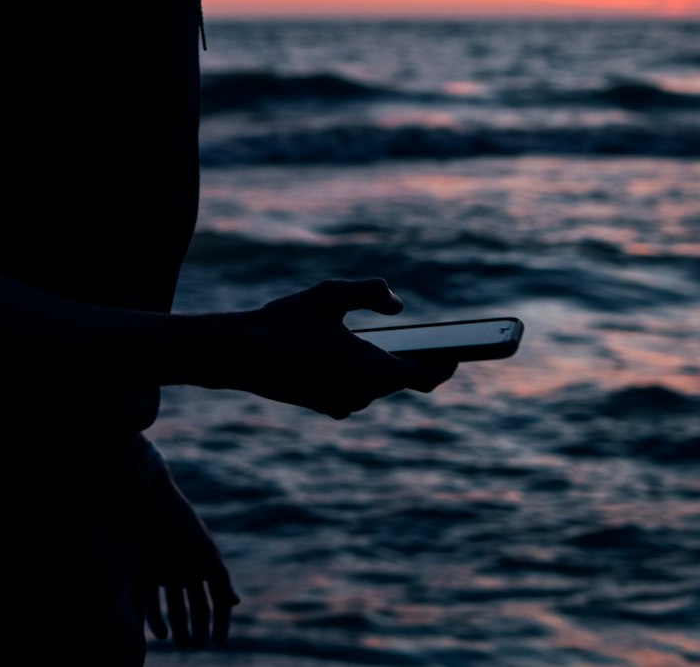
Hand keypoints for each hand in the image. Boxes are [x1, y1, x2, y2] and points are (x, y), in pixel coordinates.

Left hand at [139, 463, 239, 648]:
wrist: (146, 500)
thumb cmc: (179, 522)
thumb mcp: (203, 549)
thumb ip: (220, 576)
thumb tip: (236, 602)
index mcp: (205, 562)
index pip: (218, 596)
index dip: (220, 618)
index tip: (219, 640)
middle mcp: (187, 569)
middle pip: (197, 606)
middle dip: (199, 627)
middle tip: (198, 645)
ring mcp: (166, 573)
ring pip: (175, 608)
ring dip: (179, 627)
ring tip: (182, 643)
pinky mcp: (146, 574)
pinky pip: (153, 604)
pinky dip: (157, 621)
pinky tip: (163, 634)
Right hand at [234, 277, 456, 418]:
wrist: (239, 355)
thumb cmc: (286, 322)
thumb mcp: (331, 293)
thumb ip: (372, 292)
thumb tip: (398, 307)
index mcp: (370, 369)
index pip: (424, 377)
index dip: (446, 365)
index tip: (459, 354)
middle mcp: (360, 394)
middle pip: (400, 381)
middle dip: (414, 361)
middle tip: (432, 343)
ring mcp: (340, 405)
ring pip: (376, 386)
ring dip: (384, 367)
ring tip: (396, 343)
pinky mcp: (323, 406)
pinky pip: (354, 391)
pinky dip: (360, 374)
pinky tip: (352, 353)